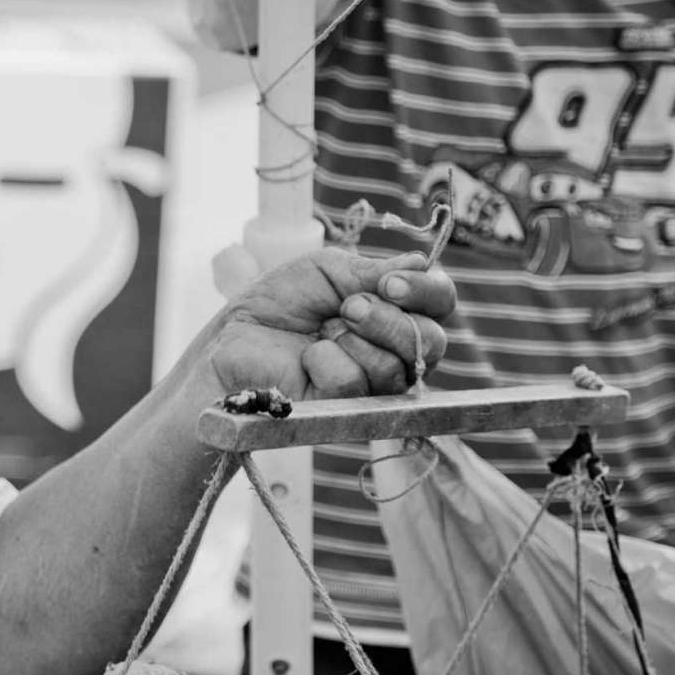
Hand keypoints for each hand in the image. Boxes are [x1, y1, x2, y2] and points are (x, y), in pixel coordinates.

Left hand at [198, 248, 454, 403]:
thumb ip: (375, 271)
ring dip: (356, 339)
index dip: (428, 291)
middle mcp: (394, 352)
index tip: (391, 281)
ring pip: (396, 367)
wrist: (233, 338)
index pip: (441, 304)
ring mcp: (373, 387)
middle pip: (432, 342)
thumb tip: (423, 264)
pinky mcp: (345, 410)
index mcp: (396, 313)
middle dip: (391, 318)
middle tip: (349, 307)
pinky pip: (356, 383)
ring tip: (322, 332)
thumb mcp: (328, 270)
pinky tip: (306, 359)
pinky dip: (326, 361)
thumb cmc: (279, 303)